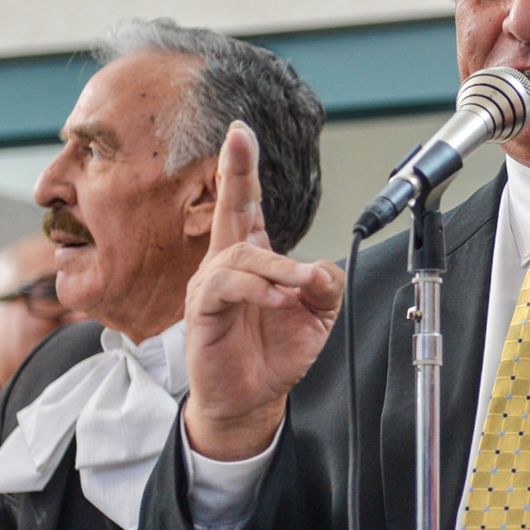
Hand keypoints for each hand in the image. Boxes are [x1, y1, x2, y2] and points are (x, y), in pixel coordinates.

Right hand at [183, 122, 344, 461]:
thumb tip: (321, 268)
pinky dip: (257, 288)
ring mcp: (211, 285)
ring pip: (242, 254)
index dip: (242, 169)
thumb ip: (326, 286)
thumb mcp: (316, 316)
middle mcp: (227, 264)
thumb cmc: (273, 352)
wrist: (251, 398)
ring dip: (278, 267)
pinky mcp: (203, 310)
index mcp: (253, 258)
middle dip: (235, 172)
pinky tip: (278, 299)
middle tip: (239, 140)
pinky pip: (227, 285)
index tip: (240, 132)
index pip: (246, 206)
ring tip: (300, 288)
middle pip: (230, 210)